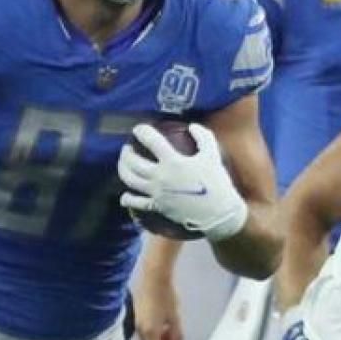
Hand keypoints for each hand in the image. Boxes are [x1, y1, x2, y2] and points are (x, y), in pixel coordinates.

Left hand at [118, 124, 248, 241]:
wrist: (217, 213)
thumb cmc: (216, 182)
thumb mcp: (213, 155)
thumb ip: (203, 137)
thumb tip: (192, 126)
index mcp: (173, 161)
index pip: (151, 141)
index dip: (141, 131)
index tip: (138, 129)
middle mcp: (160, 176)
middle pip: (133, 161)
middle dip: (127, 152)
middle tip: (127, 148)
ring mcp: (156, 193)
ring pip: (130, 180)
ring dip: (123, 169)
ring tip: (124, 164)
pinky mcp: (157, 207)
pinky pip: (137, 203)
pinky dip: (128, 199)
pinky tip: (125, 196)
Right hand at [133, 267, 183, 339]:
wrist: (155, 278)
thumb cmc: (167, 297)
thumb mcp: (176, 319)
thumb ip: (177, 336)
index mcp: (150, 333)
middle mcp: (141, 330)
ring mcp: (137, 323)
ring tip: (171, 331)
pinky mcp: (137, 316)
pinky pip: (145, 332)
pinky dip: (154, 333)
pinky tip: (163, 323)